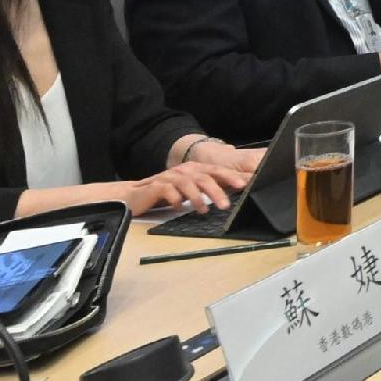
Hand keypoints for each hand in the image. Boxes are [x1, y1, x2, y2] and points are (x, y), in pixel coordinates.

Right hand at [127, 150, 255, 216]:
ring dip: (197, 197)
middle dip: (217, 190)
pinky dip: (176, 199)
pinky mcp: (156, 186)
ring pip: (188, 183)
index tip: (244, 185)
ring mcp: (169, 177)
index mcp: (195, 170)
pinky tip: (180, 208)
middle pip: (204, 177)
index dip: (230, 177)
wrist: (135, 195)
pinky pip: (168, 190)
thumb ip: (210, 190)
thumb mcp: (192, 191)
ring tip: (204, 211)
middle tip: (226, 205)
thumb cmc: (167, 194)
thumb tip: (234, 194)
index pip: (216, 171)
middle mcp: (183, 171)